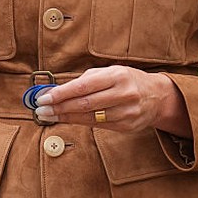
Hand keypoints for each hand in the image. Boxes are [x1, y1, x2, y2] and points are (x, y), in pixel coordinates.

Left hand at [34, 65, 191, 136]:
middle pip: (85, 104)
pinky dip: (79, 123)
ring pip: (90, 118)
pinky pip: (98, 126)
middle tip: (41, 109)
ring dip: (65, 118)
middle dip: (59, 108)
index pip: (83, 86)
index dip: (61, 94)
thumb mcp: (110, 72)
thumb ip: (85, 80)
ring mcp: (126, 112)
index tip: (43, 97)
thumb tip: (56, 89)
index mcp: (117, 76)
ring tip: (48, 116)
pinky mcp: (126, 126)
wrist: (157, 96)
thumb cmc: (127, 80)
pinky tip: (66, 120)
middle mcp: (124, 93)